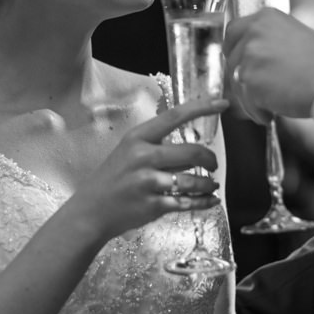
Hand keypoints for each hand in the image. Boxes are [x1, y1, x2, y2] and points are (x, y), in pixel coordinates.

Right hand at [66, 97, 228, 242]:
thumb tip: (191, 144)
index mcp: (138, 138)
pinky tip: (210, 200)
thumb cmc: (113, 178)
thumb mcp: (128, 151)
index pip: (174, 116)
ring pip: (192, 180)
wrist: (91, 210)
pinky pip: (187, 202)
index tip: (222, 103)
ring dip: (209, 183)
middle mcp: (143, 157)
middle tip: (214, 164)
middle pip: (191, 151)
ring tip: (211, 184)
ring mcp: (148, 182)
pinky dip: (204, 202)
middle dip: (210, 158)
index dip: (202, 107)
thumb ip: (156, 144)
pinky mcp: (153, 205)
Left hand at [224, 8, 313, 121]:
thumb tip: (252, 59)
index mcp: (266, 17)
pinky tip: (272, 113)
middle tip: (258, 90)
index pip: (234, 31)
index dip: (236, 51)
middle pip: (231, 58)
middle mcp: (254, 31)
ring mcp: (249, 54)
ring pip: (237, 82)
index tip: (243, 64)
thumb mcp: (294, 37)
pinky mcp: (249, 78)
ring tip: (273, 104)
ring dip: (251, 98)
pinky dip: (257, 111)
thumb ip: (269, 42)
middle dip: (242, 77)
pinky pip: (245, 100)